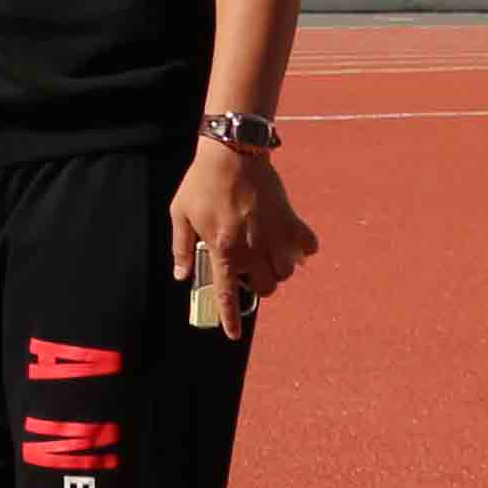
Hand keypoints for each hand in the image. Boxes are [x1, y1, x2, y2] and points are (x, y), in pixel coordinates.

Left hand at [169, 141, 318, 337]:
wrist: (232, 152)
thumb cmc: (202, 182)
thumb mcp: (180, 213)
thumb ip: (181, 247)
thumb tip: (182, 275)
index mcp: (223, 249)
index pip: (227, 293)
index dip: (230, 317)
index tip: (232, 335)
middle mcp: (252, 247)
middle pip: (266, 287)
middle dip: (259, 287)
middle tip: (249, 273)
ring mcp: (274, 234)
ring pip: (286, 272)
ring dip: (278, 271)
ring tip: (268, 258)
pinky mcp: (290, 219)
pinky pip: (307, 246)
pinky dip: (303, 250)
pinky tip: (293, 245)